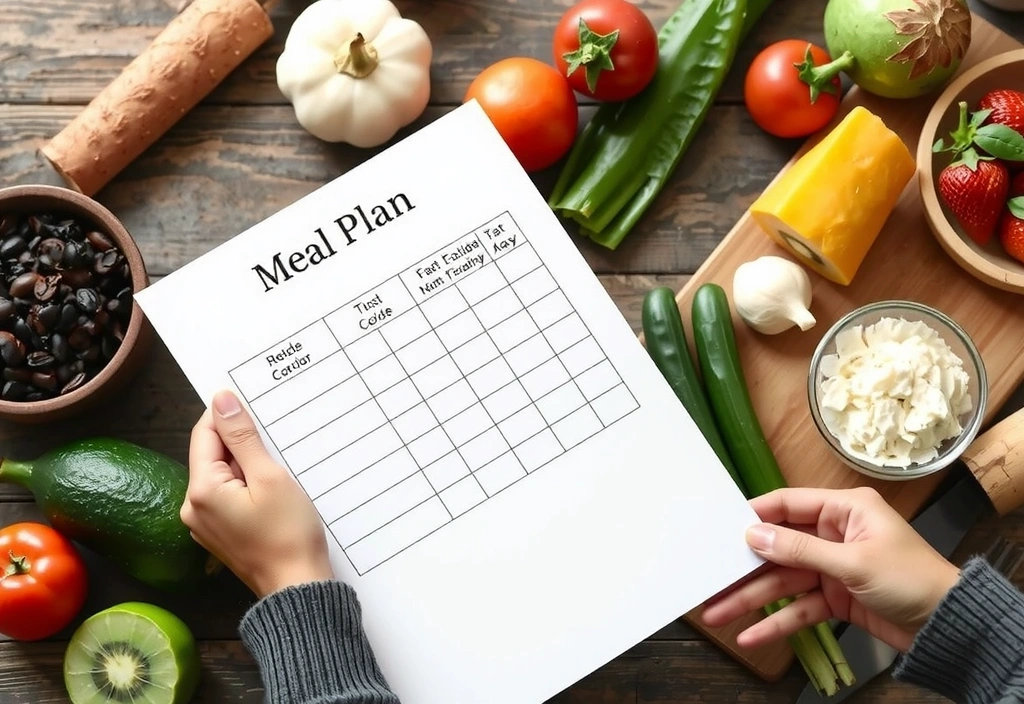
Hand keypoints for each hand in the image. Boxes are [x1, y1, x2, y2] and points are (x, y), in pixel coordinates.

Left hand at [180, 389, 334, 597]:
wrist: (296, 588)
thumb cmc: (288, 534)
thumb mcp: (270, 477)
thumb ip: (243, 438)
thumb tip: (222, 400)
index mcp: (201, 490)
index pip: (205, 433)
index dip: (228, 415)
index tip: (254, 404)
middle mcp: (193, 507)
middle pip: (212, 455)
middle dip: (241, 442)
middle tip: (276, 440)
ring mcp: (204, 523)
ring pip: (222, 475)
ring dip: (247, 464)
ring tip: (278, 468)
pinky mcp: (220, 533)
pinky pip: (228, 496)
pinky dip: (248, 486)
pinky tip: (273, 490)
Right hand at [701, 487, 960, 652]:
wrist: (950, 625)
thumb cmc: (913, 579)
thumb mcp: (854, 561)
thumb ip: (800, 549)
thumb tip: (754, 533)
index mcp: (843, 510)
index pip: (787, 504)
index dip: (753, 515)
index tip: (719, 528)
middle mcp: (834, 534)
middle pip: (778, 547)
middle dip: (744, 567)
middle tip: (709, 576)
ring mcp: (832, 568)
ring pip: (782, 581)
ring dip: (751, 599)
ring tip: (717, 613)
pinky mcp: (835, 598)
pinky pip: (798, 607)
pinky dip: (777, 621)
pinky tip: (752, 636)